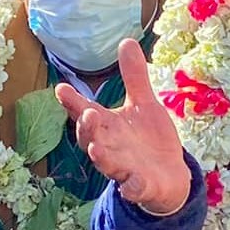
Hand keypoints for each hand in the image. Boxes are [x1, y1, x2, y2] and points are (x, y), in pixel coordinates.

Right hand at [56, 38, 190, 214]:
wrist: (168, 177)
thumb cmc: (148, 140)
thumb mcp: (144, 105)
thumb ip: (134, 77)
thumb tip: (126, 40)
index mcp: (108, 126)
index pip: (85, 112)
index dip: (73, 102)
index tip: (60, 88)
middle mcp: (110, 147)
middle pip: (91, 138)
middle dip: (87, 128)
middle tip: (88, 114)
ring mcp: (124, 168)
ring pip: (107, 164)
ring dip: (101, 157)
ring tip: (96, 150)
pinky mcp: (140, 186)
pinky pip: (133, 189)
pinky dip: (132, 188)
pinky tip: (131, 185)